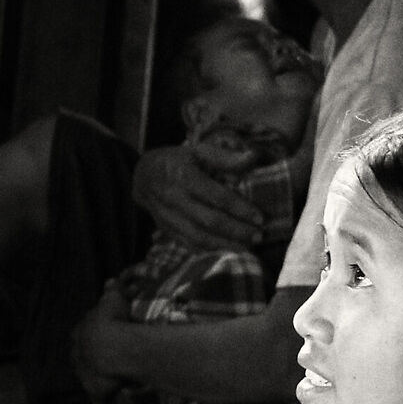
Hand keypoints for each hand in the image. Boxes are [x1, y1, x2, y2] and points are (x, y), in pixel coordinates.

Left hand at [68, 285, 134, 395]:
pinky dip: (105, 399)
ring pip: (87, 373)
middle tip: (105, 355)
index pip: (82, 331)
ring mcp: (84, 373)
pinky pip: (99, 397)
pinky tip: (112, 402)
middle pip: (81, 353)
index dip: (92, 332)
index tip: (102, 333)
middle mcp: (77, 353)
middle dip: (89, 353)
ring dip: (95, 374)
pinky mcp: (94, 389)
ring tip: (109, 375)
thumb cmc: (114, 321)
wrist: (115, 349)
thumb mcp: (113, 299)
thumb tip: (111, 280)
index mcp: (79, 331)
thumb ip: (112, 290)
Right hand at [133, 145, 261, 250]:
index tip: (260, 218)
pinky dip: (209, 250)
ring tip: (248, 247)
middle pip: (209, 220)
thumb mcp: (198, 151)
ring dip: (225, 244)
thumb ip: (225, 157)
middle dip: (237, 230)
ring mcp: (168, 217)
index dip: (239, 209)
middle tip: (259, 236)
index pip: (216, 196)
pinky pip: (188, 244)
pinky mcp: (166, 229)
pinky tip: (226, 252)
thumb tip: (253, 157)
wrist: (143, 176)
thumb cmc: (177, 161)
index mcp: (184, 177)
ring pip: (199, 236)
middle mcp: (174, 199)